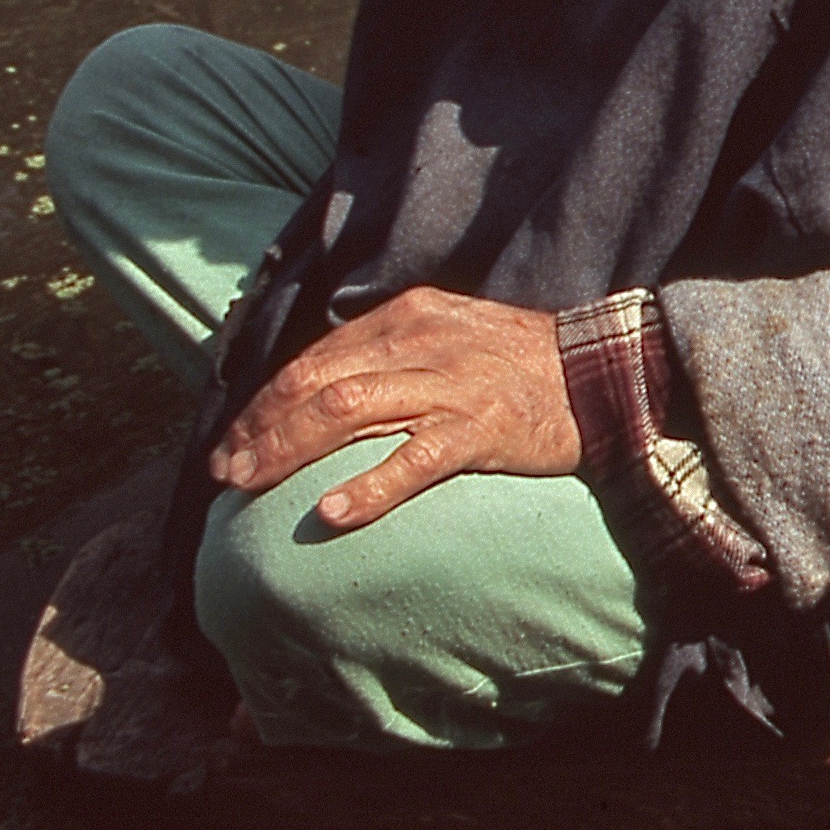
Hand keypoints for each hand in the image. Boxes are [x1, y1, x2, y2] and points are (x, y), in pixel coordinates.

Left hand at [209, 287, 579, 530]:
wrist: (602, 372)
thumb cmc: (519, 363)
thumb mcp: (449, 335)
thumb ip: (391, 353)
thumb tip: (322, 395)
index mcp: (408, 316)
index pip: (313, 359)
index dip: (263, 404)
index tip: (232, 444)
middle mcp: (422, 342)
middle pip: (317, 384)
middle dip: (260, 430)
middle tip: (227, 474)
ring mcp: (452, 384)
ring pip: (347, 412)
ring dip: (288, 451)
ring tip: (251, 487)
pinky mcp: (482, 428)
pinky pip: (414, 459)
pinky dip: (368, 486)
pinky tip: (331, 513)